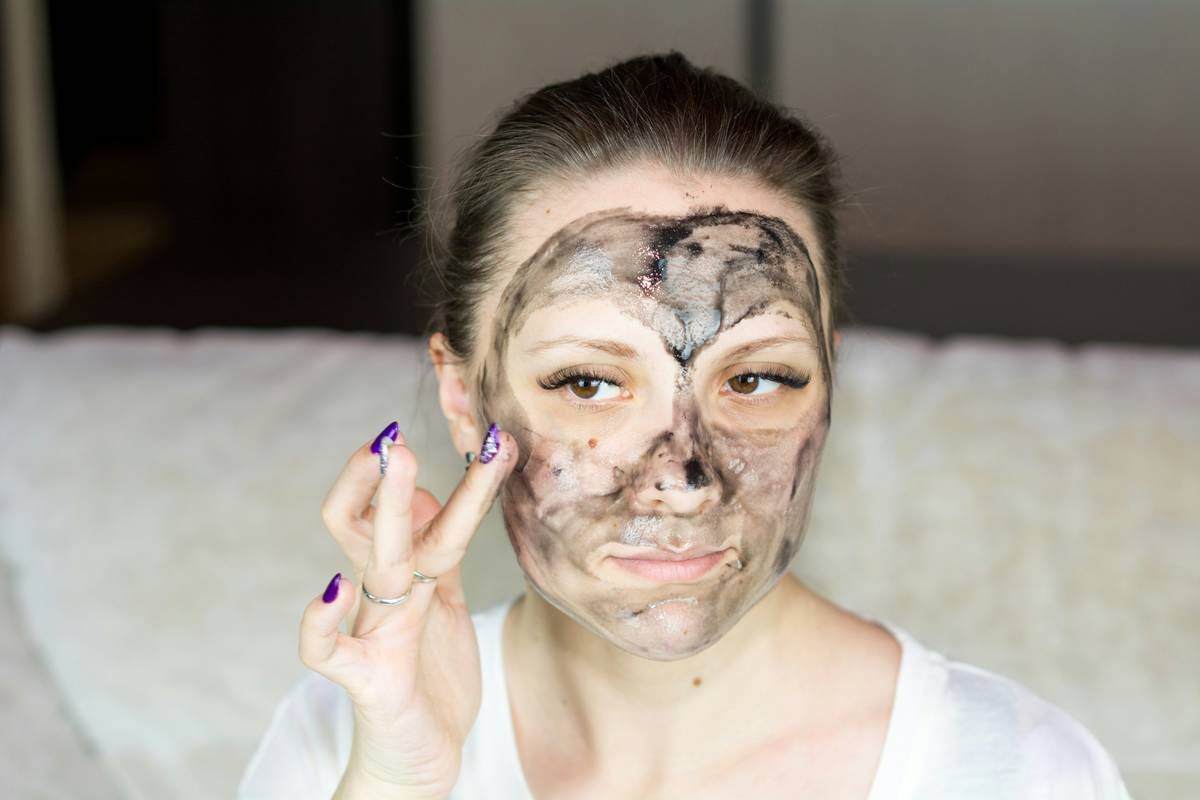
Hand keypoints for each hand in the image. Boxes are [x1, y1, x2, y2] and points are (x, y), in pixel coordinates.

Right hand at [299, 422, 516, 797]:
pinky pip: (325, 650)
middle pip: (379, 521)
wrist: (419, 755)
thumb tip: (427, 492)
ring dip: (385, 509)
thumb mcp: (439, 599)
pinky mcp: (367, 679)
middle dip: (392, 474)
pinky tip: (331, 591)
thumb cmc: (428, 671)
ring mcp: (371, 631)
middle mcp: (380, 593)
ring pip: (372, 560)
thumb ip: (433, 547)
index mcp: (402, 572)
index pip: (399, 508)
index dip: (423, 472)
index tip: (477, 432)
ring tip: (395, 460)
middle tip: (405, 425)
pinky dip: (319, 621)